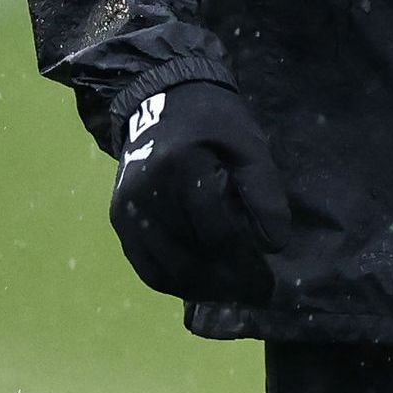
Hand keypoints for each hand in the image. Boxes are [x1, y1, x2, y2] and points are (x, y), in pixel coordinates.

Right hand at [109, 79, 293, 305]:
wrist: (160, 99)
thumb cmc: (213, 122)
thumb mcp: (249, 145)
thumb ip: (263, 193)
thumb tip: (272, 245)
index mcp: (181, 168)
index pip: (217, 232)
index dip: (246, 263)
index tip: (269, 282)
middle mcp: (146, 192)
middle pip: (190, 258)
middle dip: (227, 283)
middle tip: (255, 293)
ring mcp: (127, 209)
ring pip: (166, 271)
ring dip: (202, 289)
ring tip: (233, 291)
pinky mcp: (119, 220)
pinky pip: (146, 268)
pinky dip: (175, 283)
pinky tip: (202, 285)